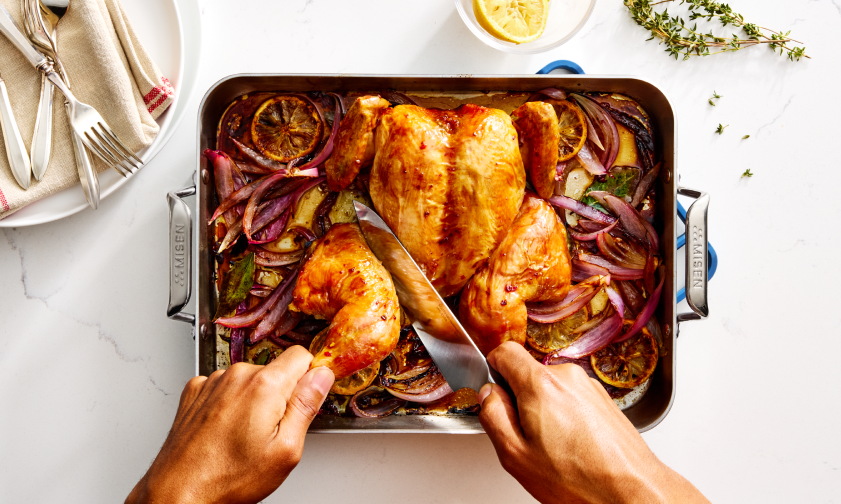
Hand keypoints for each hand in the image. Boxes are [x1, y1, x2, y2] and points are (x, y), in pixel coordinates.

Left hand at [126, 346, 334, 503]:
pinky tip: (226, 429)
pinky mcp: (196, 391)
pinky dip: (229, 403)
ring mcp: (213, 382)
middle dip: (280, 394)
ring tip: (244, 435)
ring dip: (253, 399)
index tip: (306, 396)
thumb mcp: (285, 449)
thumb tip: (322, 376)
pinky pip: (224, 387)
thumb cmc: (228, 477)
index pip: (302, 355)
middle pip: (275, 370)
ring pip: (249, 379)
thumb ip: (307, 405)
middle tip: (272, 431)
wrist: (179, 492)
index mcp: (265, 385)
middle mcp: (237, 375)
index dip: (310, 376)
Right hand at [477, 342, 708, 503]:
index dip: (493, 371)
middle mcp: (567, 377)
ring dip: (544, 409)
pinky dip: (565, 415)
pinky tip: (571, 444)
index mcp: (540, 384)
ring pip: (549, 386)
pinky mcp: (602, 398)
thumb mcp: (515, 454)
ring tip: (553, 445)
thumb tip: (488, 395)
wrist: (630, 490)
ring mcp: (587, 386)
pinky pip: (570, 397)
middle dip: (520, 398)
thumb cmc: (580, 478)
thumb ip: (493, 416)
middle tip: (526, 435)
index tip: (496, 394)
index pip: (505, 351)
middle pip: (527, 372)